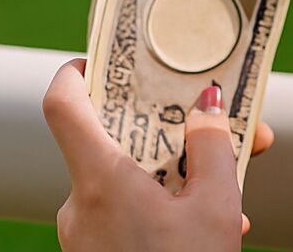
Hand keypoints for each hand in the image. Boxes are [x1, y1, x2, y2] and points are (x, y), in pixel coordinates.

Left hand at [43, 59, 275, 250]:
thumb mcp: (214, 209)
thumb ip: (211, 147)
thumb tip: (207, 104)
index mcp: (99, 179)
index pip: (62, 103)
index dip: (78, 71)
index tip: (105, 59)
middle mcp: (79, 204)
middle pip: (112, 141)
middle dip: (167, 131)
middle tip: (210, 126)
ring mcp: (83, 235)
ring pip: (127, 182)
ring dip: (176, 178)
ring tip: (230, 198)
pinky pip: (126, 215)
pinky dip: (164, 211)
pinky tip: (210, 230)